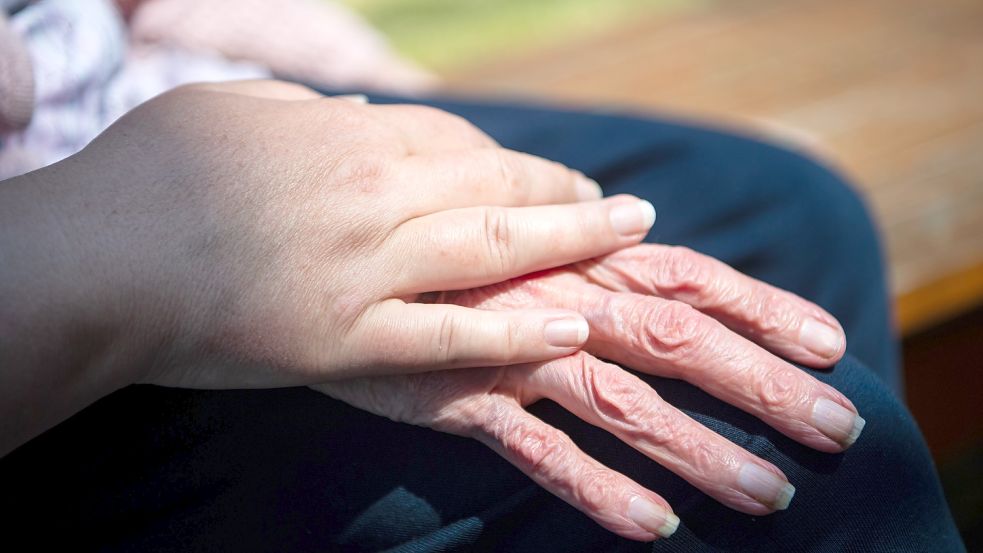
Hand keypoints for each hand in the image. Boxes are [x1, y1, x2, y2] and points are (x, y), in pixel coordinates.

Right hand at [0, 80, 658, 452]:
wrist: (95, 260)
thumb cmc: (148, 176)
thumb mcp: (229, 112)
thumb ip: (301, 114)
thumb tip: (347, 115)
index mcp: (346, 138)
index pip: (459, 142)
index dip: (518, 161)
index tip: (555, 175)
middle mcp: (373, 195)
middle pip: (496, 187)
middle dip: (570, 195)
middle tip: (627, 208)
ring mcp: (366, 270)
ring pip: (493, 250)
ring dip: (573, 242)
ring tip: (630, 239)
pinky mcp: (347, 340)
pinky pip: (449, 338)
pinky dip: (515, 334)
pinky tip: (572, 328)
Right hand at [316, 244, 861, 540]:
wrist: (334, 253)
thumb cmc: (442, 243)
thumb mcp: (518, 233)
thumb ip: (583, 245)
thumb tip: (643, 231)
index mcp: (580, 256)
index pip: (689, 278)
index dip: (763, 308)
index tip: (830, 345)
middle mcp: (560, 299)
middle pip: (678, 340)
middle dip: (762, 384)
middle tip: (837, 427)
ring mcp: (512, 352)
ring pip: (621, 404)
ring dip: (698, 451)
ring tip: (768, 495)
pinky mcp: (461, 400)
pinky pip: (537, 453)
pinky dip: (596, 489)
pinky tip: (652, 525)